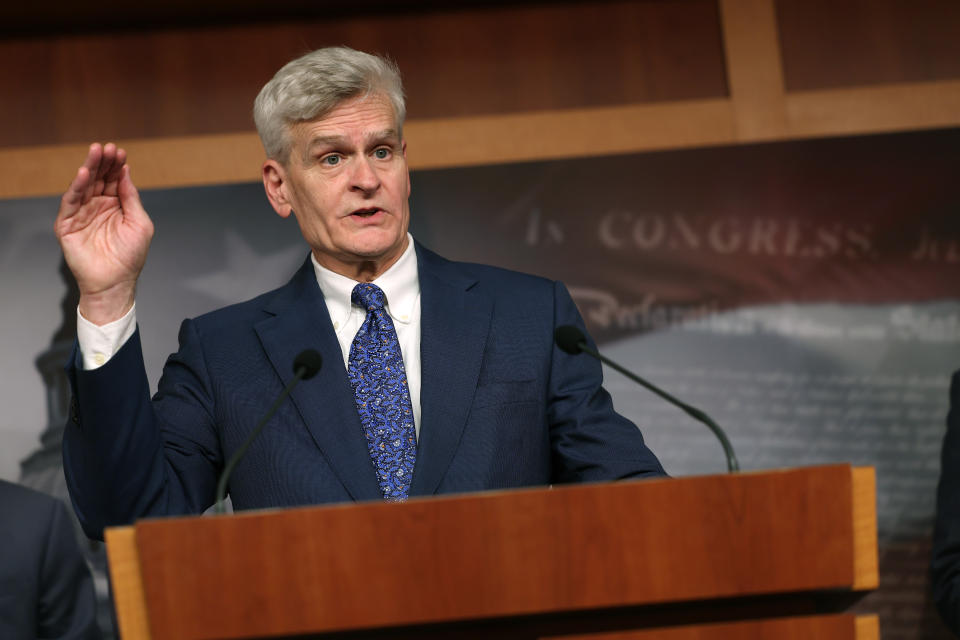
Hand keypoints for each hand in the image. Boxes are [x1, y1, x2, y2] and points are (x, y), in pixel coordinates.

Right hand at [55, 143, 153, 324]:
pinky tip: (85, 174)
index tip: (120, 152)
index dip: (117, 166)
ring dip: (89, 168)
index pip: (114, 180)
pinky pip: (71, 202)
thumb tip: (126, 173)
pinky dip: (77, 187)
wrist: (115, 282)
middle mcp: (98, 206)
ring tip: (95, 153)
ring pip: (84, 186)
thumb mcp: (140, 223)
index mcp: (116, 205)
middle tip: (106, 147)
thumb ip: (131, 198)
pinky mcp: (67, 224)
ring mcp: (82, 214)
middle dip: (103, 162)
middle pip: (98, 179)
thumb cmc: (130, 256)